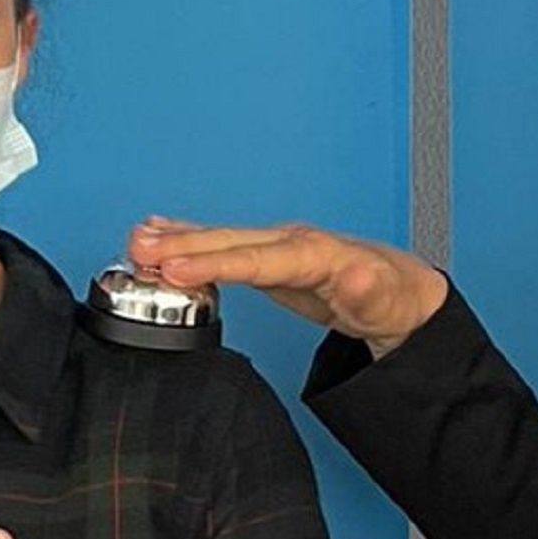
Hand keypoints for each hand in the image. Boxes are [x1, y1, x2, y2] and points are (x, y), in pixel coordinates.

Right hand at [128, 217, 447, 355]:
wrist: (401, 294)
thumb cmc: (392, 298)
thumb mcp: (388, 302)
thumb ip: (368, 290)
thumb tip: (355, 274)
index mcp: (317, 253)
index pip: (259, 257)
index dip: (217, 262)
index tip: (179, 268)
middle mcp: (292, 243)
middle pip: (232, 241)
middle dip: (185, 244)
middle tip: (139, 250)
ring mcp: (277, 247)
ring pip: (222, 238)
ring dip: (178, 239)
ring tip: (136, 242)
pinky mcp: (267, 258)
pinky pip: (222, 245)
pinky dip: (190, 240)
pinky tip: (162, 236)